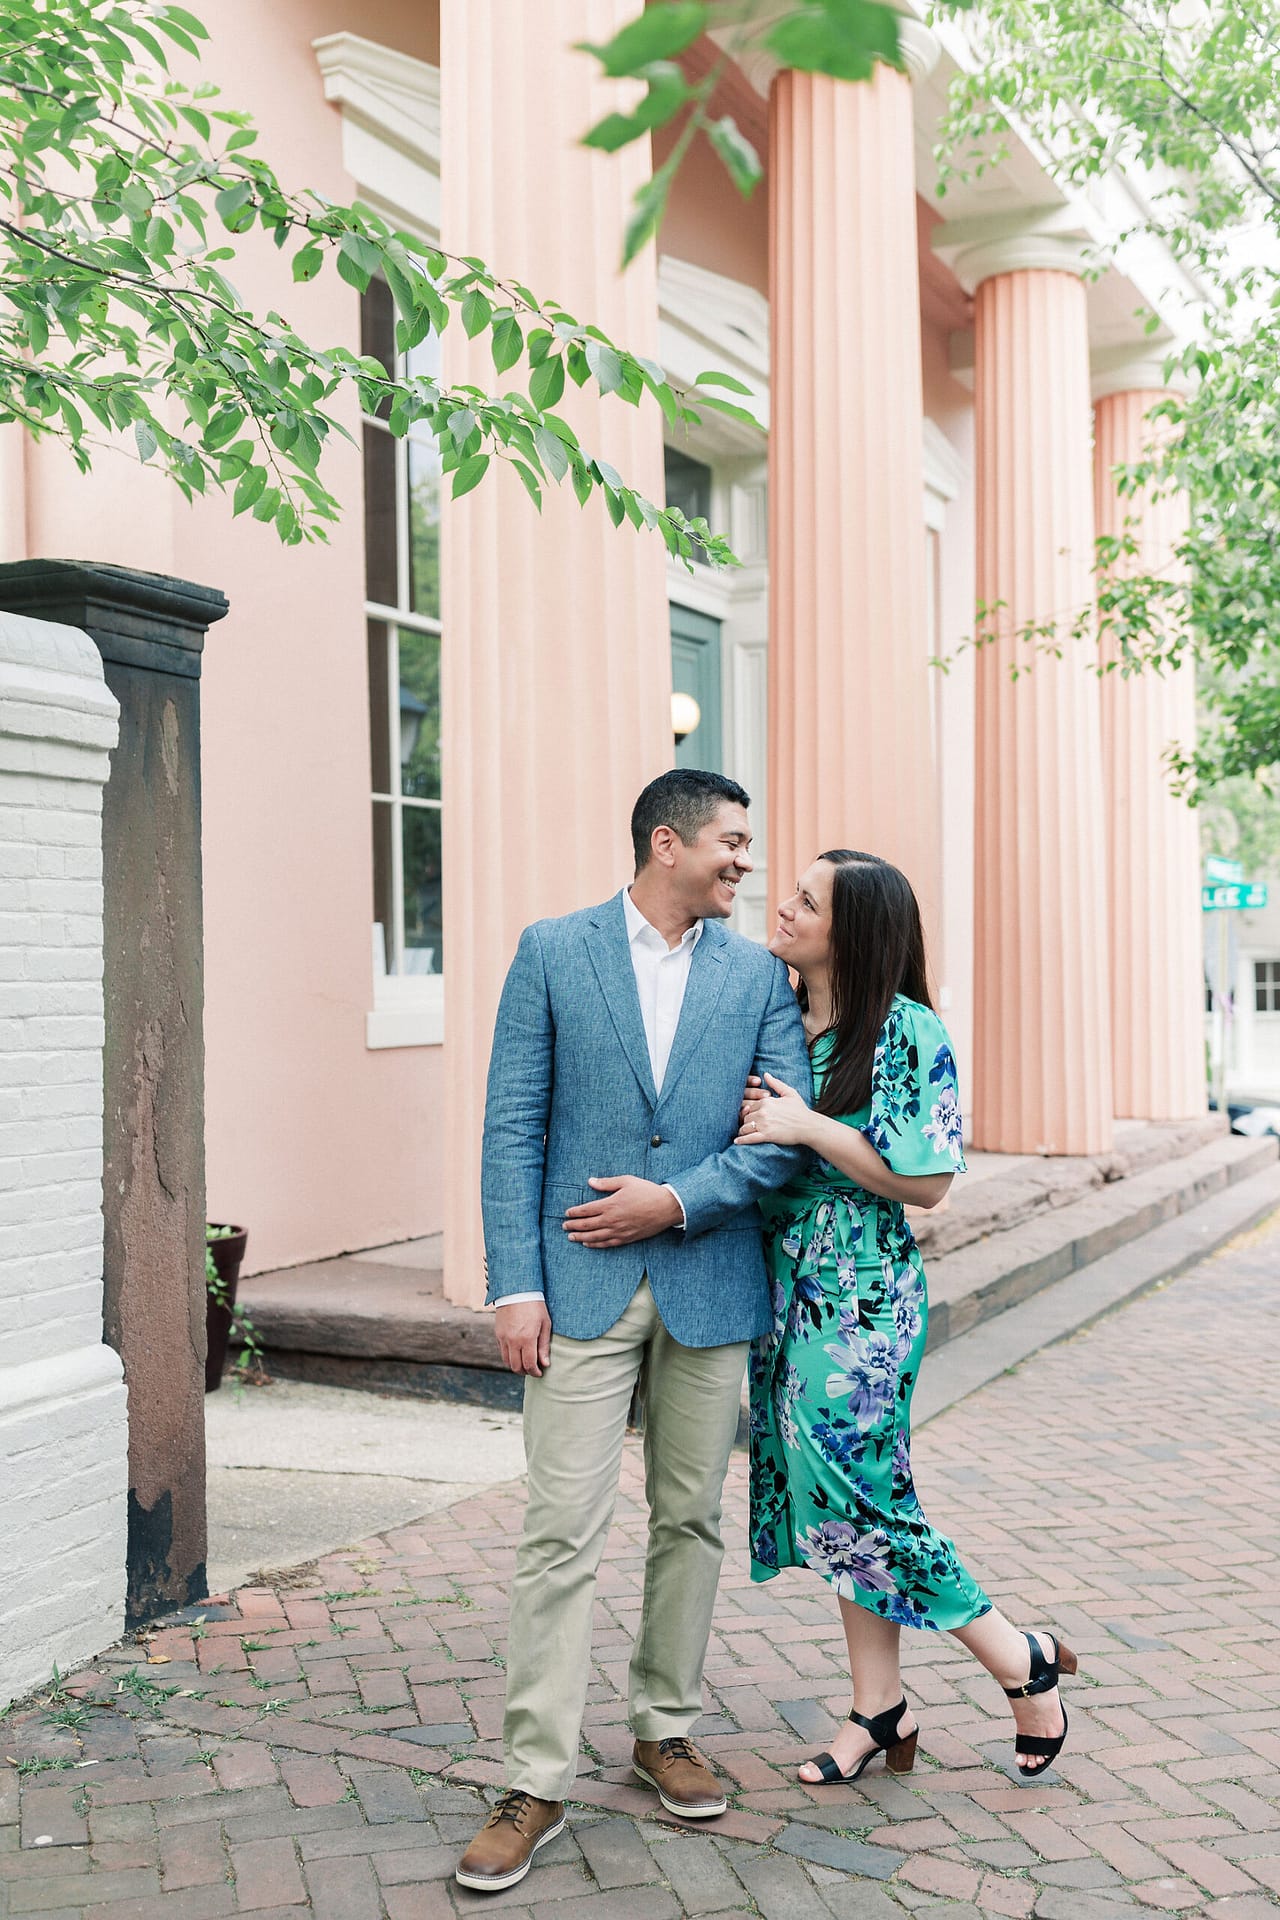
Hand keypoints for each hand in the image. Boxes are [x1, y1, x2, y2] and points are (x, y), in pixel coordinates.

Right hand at [494, 1298, 551, 1375]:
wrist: (516, 1290)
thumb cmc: (535, 1306)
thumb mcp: (545, 1324)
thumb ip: (544, 1346)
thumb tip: (545, 1364)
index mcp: (527, 1338)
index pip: (529, 1364)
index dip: (535, 1372)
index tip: (540, 1373)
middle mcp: (513, 1340)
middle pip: (516, 1367)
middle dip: (525, 1372)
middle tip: (533, 1369)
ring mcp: (503, 1338)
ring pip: (507, 1361)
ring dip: (516, 1365)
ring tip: (525, 1362)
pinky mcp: (498, 1334)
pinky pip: (502, 1351)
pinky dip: (509, 1356)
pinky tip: (517, 1352)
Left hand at [563, 1176, 682, 1246]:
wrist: (666, 1207)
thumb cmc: (647, 1191)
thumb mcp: (626, 1181)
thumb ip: (606, 1183)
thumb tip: (590, 1181)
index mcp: (610, 1204)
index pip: (586, 1210)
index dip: (574, 1212)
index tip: (567, 1213)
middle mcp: (612, 1220)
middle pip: (587, 1225)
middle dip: (573, 1226)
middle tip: (564, 1226)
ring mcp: (619, 1231)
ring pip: (594, 1237)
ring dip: (581, 1238)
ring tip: (571, 1237)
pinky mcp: (627, 1238)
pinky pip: (607, 1244)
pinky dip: (595, 1245)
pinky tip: (588, 1244)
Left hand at [734, 1073, 811, 1146]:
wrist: (809, 1126)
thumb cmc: (800, 1110)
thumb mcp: (790, 1093)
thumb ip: (776, 1084)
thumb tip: (765, 1074)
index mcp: (767, 1101)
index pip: (750, 1106)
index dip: (749, 1111)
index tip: (749, 1116)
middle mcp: (763, 1111)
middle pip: (745, 1116)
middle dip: (745, 1121)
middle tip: (745, 1126)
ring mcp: (764, 1124)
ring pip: (745, 1126)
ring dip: (743, 1130)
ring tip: (741, 1134)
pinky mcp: (766, 1136)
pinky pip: (749, 1138)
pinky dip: (741, 1140)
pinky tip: (737, 1141)